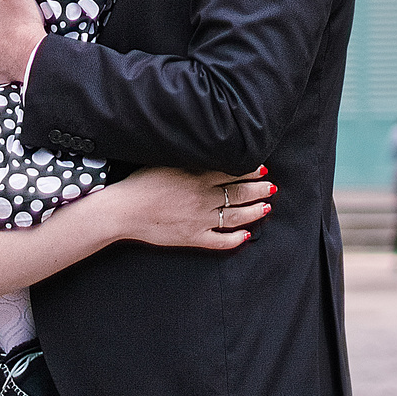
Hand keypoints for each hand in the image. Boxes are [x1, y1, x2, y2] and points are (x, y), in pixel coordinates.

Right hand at [116, 167, 275, 249]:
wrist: (124, 210)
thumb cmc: (141, 183)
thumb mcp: (168, 162)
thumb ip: (191, 160)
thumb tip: (209, 153)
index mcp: (198, 177)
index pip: (233, 172)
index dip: (251, 171)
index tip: (262, 169)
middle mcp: (203, 198)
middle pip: (239, 194)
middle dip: (259, 190)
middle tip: (272, 187)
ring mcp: (200, 220)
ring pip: (235, 217)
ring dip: (253, 212)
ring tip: (266, 208)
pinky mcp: (192, 238)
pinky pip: (220, 241)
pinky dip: (235, 240)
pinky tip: (245, 236)